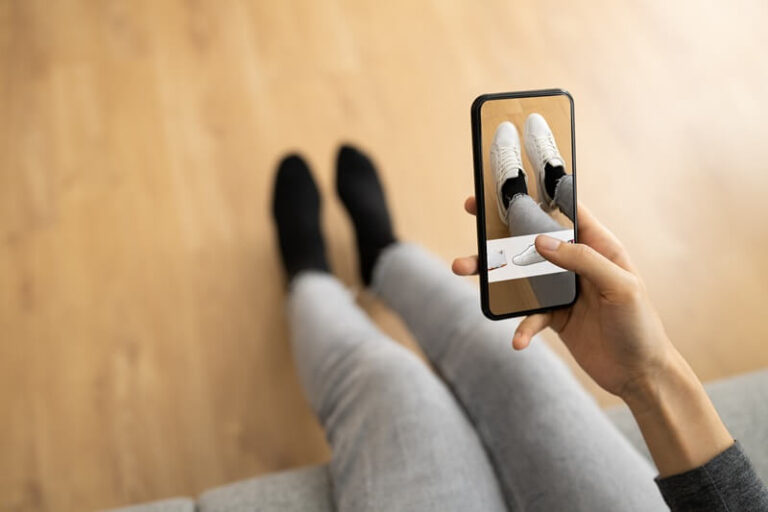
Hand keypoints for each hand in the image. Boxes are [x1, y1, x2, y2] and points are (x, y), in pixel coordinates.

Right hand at [453, 196, 674, 399]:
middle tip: (473, 213)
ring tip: (462, 269)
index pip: (566, 210)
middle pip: (532, 238)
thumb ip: (583, 260)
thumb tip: (540, 242)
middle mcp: (576, 263)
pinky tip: (519, 340)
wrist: (640, 375)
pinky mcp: (554, 316)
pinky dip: (521, 326)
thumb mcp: (621, 286)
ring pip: (520, 274)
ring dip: (492, 274)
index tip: (509, 182)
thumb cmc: (641, 326)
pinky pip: (528, 314)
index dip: (539, 193)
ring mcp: (562, 290)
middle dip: (501, 227)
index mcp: (598, 245)